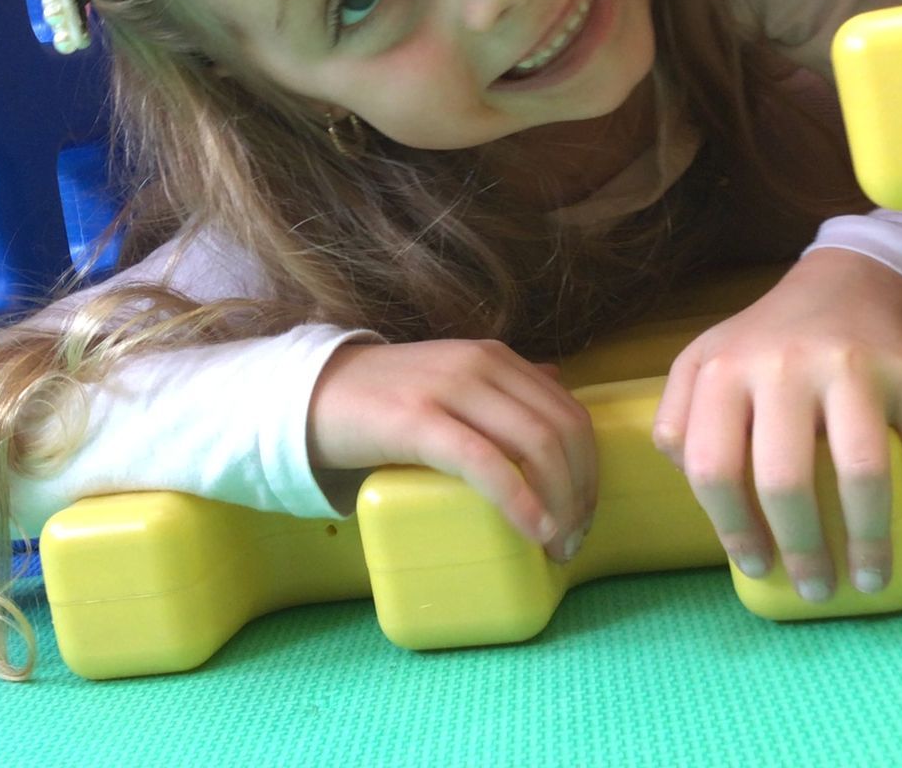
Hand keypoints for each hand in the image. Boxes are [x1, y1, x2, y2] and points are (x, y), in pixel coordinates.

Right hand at [308, 339, 597, 562]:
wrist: (312, 394)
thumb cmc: (386, 398)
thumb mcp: (452, 377)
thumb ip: (501, 382)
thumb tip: (557, 382)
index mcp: (495, 357)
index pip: (569, 412)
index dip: (590, 468)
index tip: (584, 513)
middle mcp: (481, 364)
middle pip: (562, 431)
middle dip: (580, 491)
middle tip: (574, 538)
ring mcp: (450, 388)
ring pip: (536, 443)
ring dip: (560, 503)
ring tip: (556, 545)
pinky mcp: (417, 420)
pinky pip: (485, 461)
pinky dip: (519, 499)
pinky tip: (533, 529)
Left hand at [652, 249, 901, 599]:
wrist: (853, 282)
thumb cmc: (770, 341)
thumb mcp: (707, 361)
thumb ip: (682, 420)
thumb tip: (703, 499)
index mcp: (723, 368)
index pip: (712, 466)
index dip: (731, 528)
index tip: (756, 565)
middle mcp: (783, 365)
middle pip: (783, 479)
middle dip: (800, 550)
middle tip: (814, 588)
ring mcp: (850, 367)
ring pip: (861, 472)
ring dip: (870, 542)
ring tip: (870, 582)